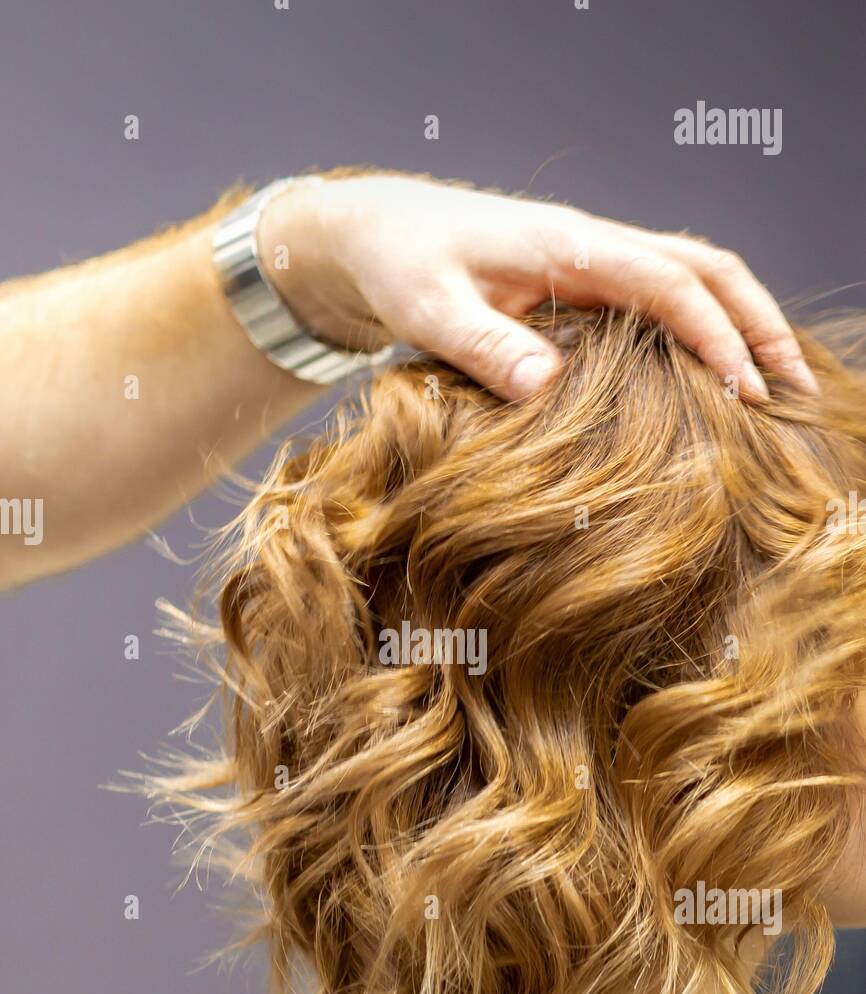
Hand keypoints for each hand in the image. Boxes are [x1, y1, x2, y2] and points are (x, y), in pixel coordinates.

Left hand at [259, 171, 817, 402]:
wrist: (378, 231)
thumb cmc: (399, 265)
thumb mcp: (427, 311)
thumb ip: (483, 345)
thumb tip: (547, 387)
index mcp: (566, 246)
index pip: (666, 282)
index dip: (713, 334)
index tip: (744, 390)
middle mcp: (593, 244)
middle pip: (705, 267)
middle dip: (756, 323)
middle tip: (790, 388)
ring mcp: (594, 259)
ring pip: (695, 275)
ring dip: (742, 322)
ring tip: (775, 383)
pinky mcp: (586, 279)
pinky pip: (667, 294)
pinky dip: (707, 325)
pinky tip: (716, 372)